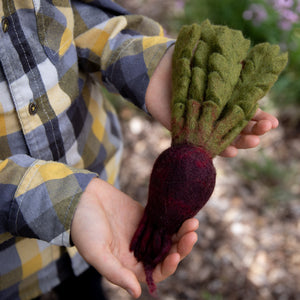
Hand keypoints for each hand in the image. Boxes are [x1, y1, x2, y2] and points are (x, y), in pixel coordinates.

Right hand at [71, 178, 198, 297]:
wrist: (81, 199)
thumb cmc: (84, 228)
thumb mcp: (97, 252)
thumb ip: (116, 273)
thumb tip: (137, 292)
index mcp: (128, 265)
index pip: (155, 272)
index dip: (168, 266)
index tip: (176, 255)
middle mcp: (138, 251)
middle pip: (166, 254)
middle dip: (181, 247)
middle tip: (192, 234)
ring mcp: (143, 233)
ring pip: (168, 237)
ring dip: (181, 232)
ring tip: (193, 222)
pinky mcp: (145, 217)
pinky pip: (163, 221)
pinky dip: (174, 219)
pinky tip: (183, 214)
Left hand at [145, 47, 278, 157]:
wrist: (154, 73)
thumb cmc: (183, 65)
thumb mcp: (205, 62)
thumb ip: (225, 65)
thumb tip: (246, 62)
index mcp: (222, 100)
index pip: (245, 111)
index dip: (259, 116)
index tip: (272, 121)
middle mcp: (213, 115)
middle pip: (239, 126)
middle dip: (255, 128)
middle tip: (266, 128)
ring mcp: (200, 125)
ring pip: (225, 138)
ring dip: (241, 141)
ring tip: (255, 141)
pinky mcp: (185, 132)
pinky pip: (202, 144)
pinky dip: (217, 149)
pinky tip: (231, 151)